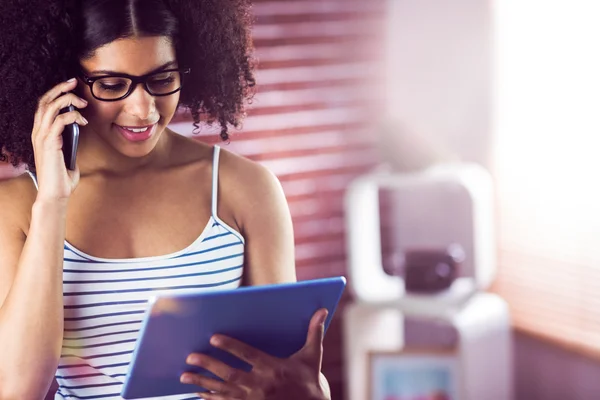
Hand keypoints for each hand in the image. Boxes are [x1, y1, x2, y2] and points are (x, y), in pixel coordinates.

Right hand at [31, 78, 87, 202]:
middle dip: (59, 88)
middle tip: (74, 82)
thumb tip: (79, 130)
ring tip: (83, 102)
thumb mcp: (68, 154)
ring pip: (50, 107)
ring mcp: (42, 137)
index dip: (55, 93)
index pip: (44, 105)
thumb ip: (70, 141)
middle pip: (44, 101)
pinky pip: (59, 121)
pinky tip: (83, 121)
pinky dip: (72, 116)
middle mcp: (38, 132)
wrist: (56, 193)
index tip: (71, 86)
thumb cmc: (62, 178)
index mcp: (41, 133)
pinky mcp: (49, 143)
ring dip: (68, 100)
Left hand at [181, 309, 330, 399]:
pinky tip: (198, 393)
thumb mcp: (312, 358)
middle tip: (191, 356)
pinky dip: (210, 398)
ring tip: (184, 376)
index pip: (248, 355)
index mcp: (274, 369)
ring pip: (223, 391)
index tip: (214, 338)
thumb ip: (314, 333)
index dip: (230, 346)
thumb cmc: (309, 382)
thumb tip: (322, 311)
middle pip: (230, 374)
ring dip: (202, 383)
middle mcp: (261, 386)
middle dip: (209, 365)